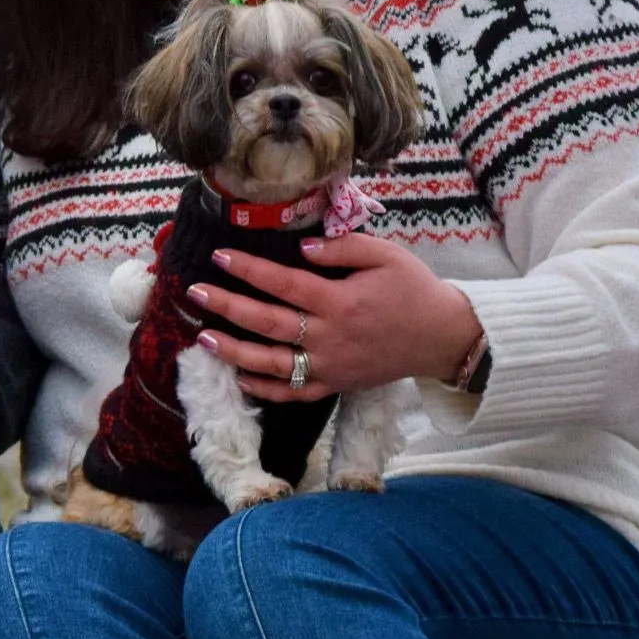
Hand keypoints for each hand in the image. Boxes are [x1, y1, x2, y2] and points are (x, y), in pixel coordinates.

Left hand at [188, 232, 481, 402]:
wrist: (442, 337)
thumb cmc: (413, 290)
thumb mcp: (386, 255)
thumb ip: (343, 247)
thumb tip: (300, 246)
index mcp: (340, 302)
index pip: (283, 284)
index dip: (249, 270)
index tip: (220, 257)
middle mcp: (329, 337)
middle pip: (268, 324)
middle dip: (228, 308)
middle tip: (196, 293)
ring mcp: (330, 365)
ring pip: (273, 364)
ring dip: (235, 353)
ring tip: (203, 340)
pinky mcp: (336, 384)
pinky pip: (295, 392)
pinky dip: (266, 389)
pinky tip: (241, 379)